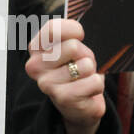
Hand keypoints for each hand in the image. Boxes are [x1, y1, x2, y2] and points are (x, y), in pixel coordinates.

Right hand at [26, 18, 104, 133]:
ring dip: (91, 72)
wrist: (77, 105)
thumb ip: (71, 35)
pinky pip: (95, 82)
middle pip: (73, 46)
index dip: (73, 30)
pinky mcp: (63, 99)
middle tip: (80, 65)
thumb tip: (80, 32)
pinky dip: (97, 85)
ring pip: (85, 65)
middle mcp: (35, 66)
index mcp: (36, 49)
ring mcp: (47, 84)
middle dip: (85, 55)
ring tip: (83, 78)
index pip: (52, 28)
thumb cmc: (75, 69)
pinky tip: (87, 91)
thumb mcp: (71, 48)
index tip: (80, 36)